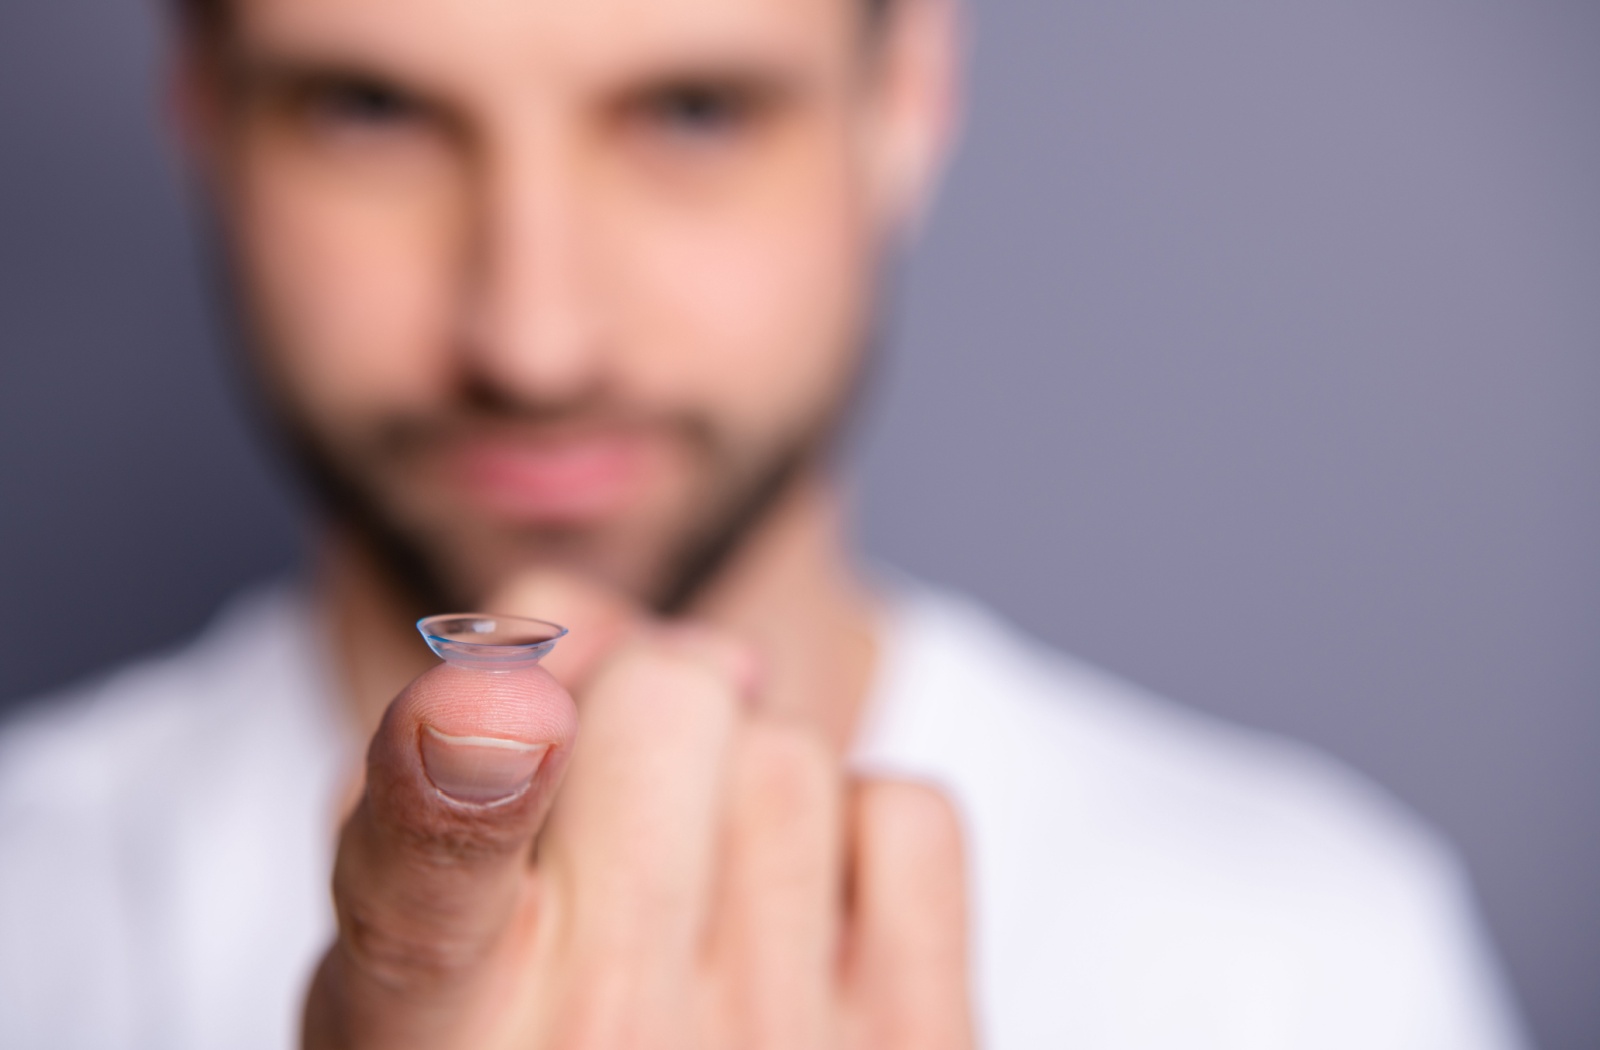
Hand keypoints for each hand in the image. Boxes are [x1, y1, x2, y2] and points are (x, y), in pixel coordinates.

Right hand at [302, 576, 973, 1048]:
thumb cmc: (527, 1027)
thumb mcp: (410, 920)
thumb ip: (453, 748)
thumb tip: (619, 622)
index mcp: (426, 1024)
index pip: (429, 897)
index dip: (467, 785)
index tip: (514, 709)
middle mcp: (603, 1042)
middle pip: (665, 696)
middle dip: (650, 707)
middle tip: (627, 808)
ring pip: (788, 752)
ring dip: (752, 782)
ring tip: (708, 899)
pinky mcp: (916, 1046)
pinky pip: (907, 815)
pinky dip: (862, 831)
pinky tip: (804, 919)